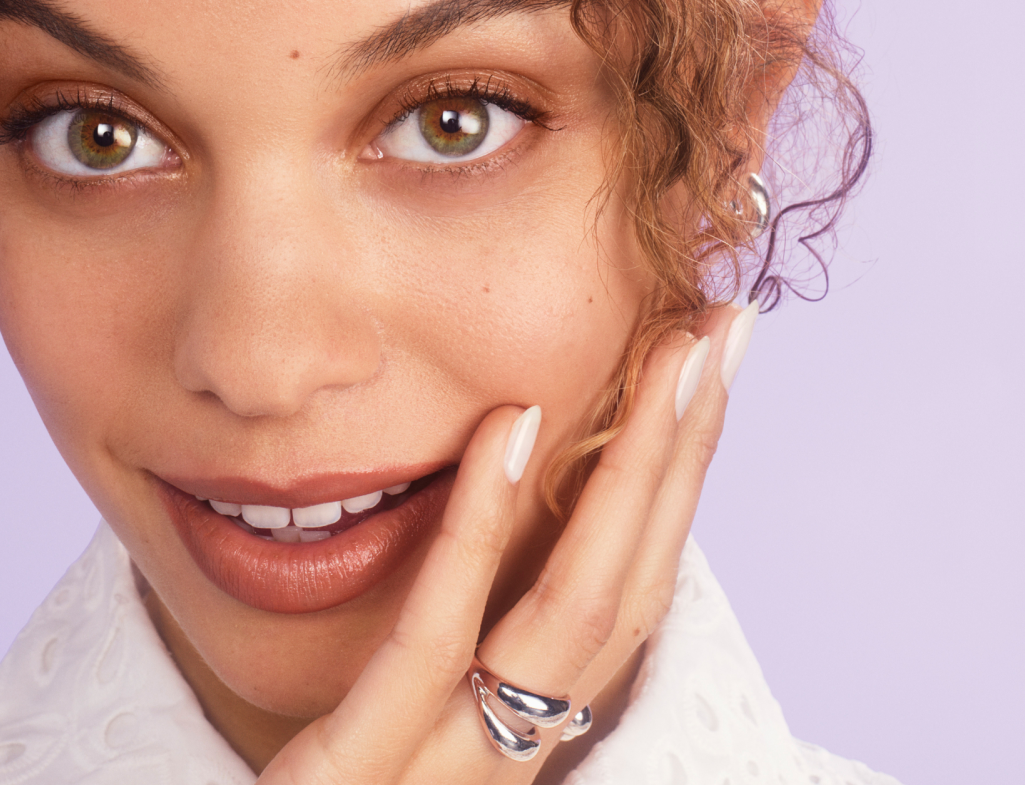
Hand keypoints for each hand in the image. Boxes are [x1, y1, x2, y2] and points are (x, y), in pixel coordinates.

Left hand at [257, 305, 744, 783]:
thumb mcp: (399, 723)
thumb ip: (453, 640)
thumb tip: (504, 507)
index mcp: (522, 742)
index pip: (626, 600)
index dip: (679, 487)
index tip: (704, 374)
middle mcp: (512, 764)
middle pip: (626, 595)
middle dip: (685, 458)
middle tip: (726, 333)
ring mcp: (442, 779)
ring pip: (566, 620)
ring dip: (630, 476)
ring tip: (668, 358)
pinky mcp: (346, 782)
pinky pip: (428, 649)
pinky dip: (477, 534)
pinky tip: (510, 430)